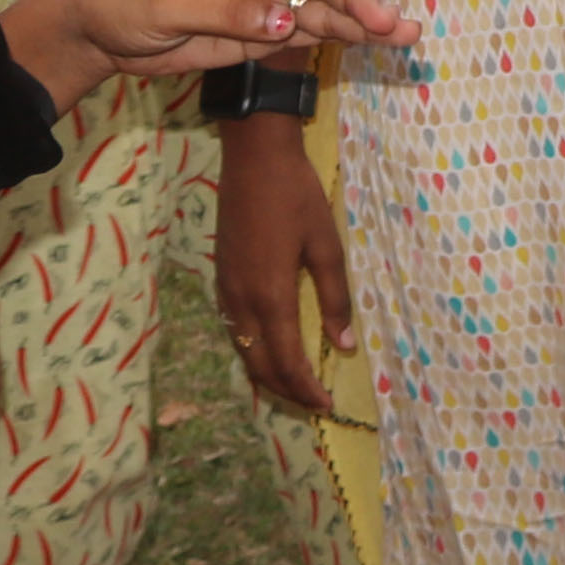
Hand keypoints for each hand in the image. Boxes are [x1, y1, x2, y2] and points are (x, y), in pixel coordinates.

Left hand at [64, 0, 417, 83]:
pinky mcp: (261, 31)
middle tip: (389, 20)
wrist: (99, 32)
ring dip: (361, 20)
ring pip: (321, 6)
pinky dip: (342, 38)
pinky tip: (376, 42)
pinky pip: (308, 32)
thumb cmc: (122, 0)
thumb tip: (284, 24)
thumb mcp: (164, 4)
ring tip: (405, 34)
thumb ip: (224, 12)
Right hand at [214, 121, 355, 419]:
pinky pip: (235, 330)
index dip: (305, 389)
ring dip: (267, 374)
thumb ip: (335, 298)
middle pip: (259, 365)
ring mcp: (226, 291)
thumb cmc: (297, 197)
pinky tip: (270, 350)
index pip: (286, 362)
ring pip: (243, 351)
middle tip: (312, 403)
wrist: (254, 159)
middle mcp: (241, 302)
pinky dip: (253, 351)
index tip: (326, 405)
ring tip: (295, 385)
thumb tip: (344, 346)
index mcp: (270, 296)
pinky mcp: (221, 279)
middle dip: (286, 390)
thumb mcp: (326, 246)